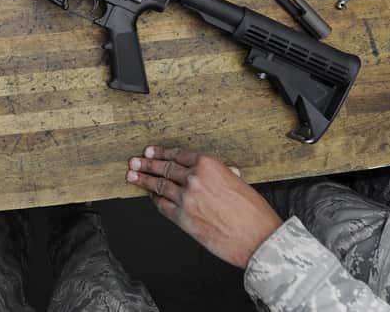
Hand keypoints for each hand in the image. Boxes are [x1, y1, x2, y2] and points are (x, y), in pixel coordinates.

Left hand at [126, 146, 281, 268]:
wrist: (257, 238)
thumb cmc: (253, 213)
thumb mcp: (238, 183)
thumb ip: (223, 176)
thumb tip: (220, 174)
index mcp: (209, 165)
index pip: (179, 155)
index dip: (162, 153)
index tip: (151, 151)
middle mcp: (194, 179)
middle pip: (165, 168)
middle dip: (147, 165)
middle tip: (135, 162)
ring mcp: (186, 198)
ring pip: (159, 186)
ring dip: (143, 180)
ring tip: (132, 176)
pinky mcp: (182, 218)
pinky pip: (162, 206)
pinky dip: (155, 200)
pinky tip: (151, 197)